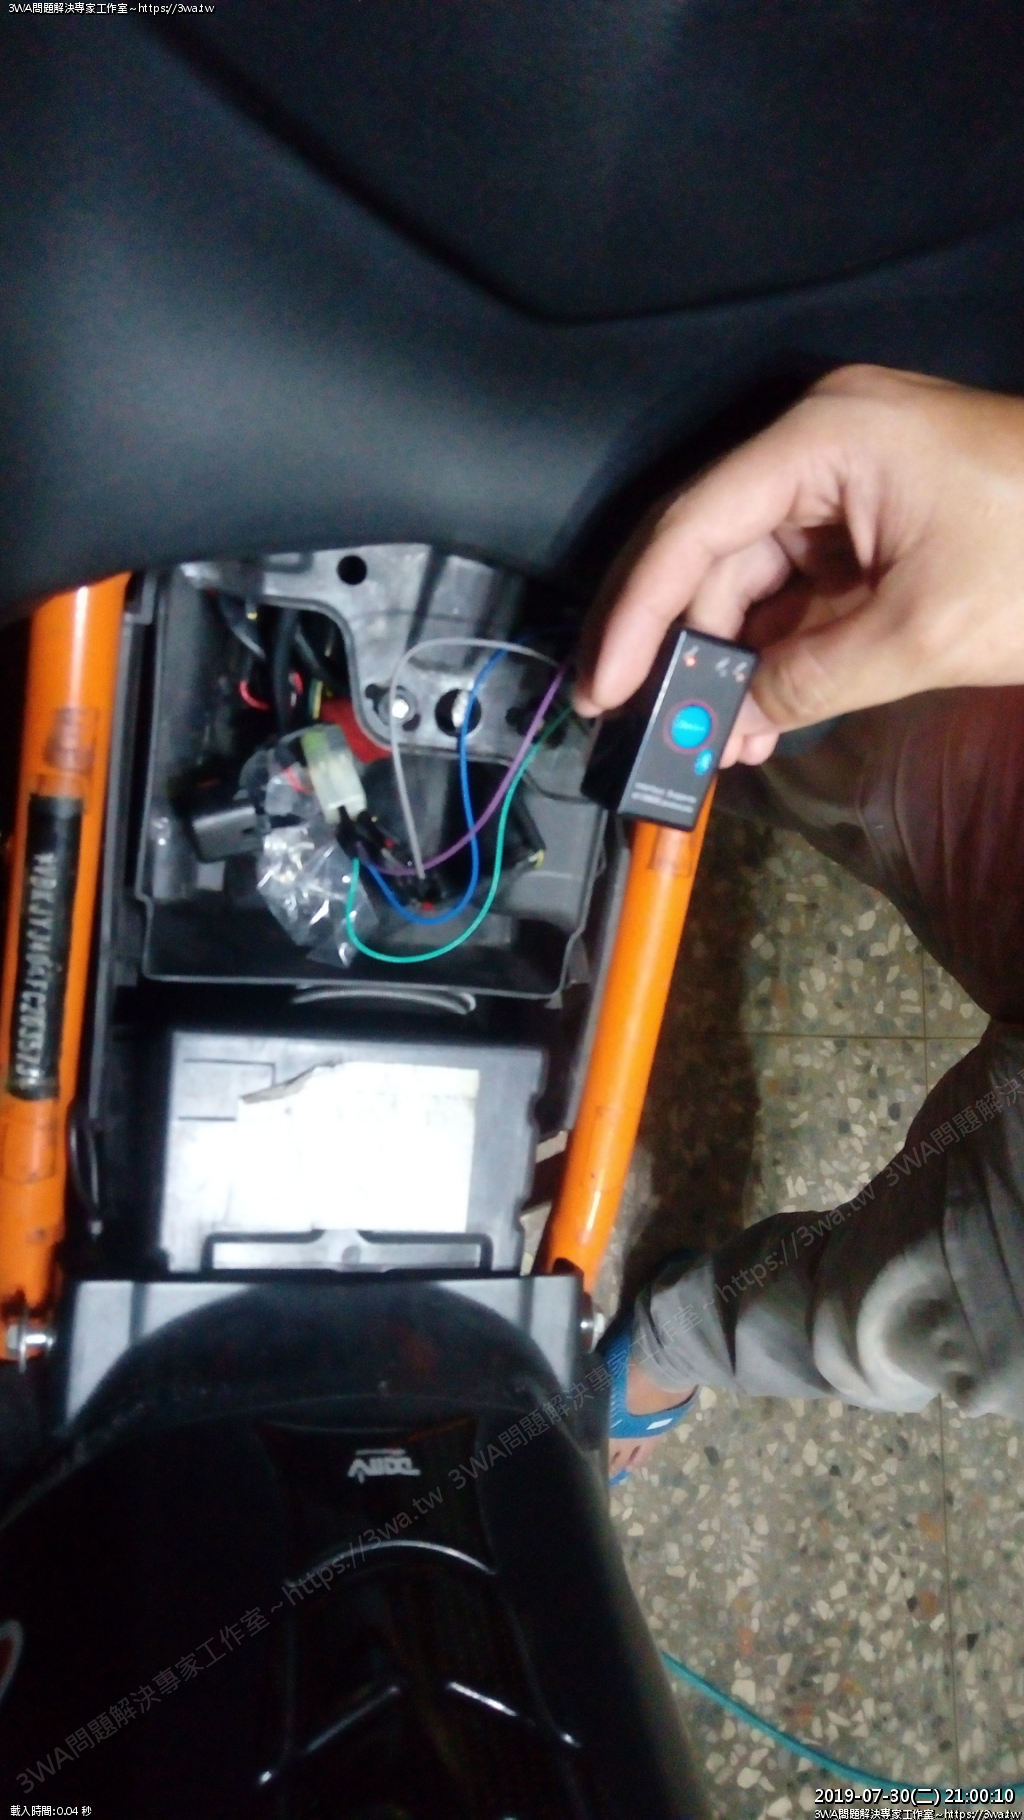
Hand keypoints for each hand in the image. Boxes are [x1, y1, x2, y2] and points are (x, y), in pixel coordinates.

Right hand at [575, 365, 1023, 764]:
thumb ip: (811, 680)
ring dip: (732, 662)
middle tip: (639, 723)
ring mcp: (849, 484)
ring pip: (753, 578)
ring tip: (714, 744)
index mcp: (828, 438)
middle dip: (680, 645)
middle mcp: (823, 447)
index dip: (639, 613)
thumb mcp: (922, 632)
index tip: (604, 687)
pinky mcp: (874, 523)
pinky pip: (801, 589)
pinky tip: (760, 717)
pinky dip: (779, 652)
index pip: (696, 526)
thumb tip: (731, 726)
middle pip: (713, 550)